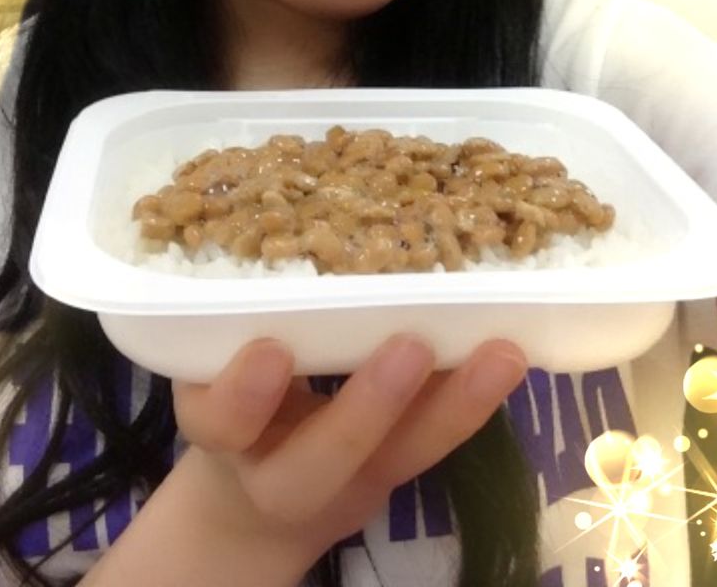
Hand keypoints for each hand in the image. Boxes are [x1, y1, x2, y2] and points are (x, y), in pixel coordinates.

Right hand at [172, 334, 526, 568]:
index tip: (270, 351)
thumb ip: (228, 318)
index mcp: (219, 433)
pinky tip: (508, 354)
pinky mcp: (396, 470)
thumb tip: (279, 216)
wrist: (253, 500)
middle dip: (369, 406)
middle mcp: (281, 474)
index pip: (221, 423)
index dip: (244, 394)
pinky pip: (436, 440)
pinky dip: (471, 397)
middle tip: (410, 345)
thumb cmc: (231, 395)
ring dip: (456, 404)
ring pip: (402, 455)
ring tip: (501, 353)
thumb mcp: (208, 364)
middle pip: (322, 459)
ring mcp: (348, 482)